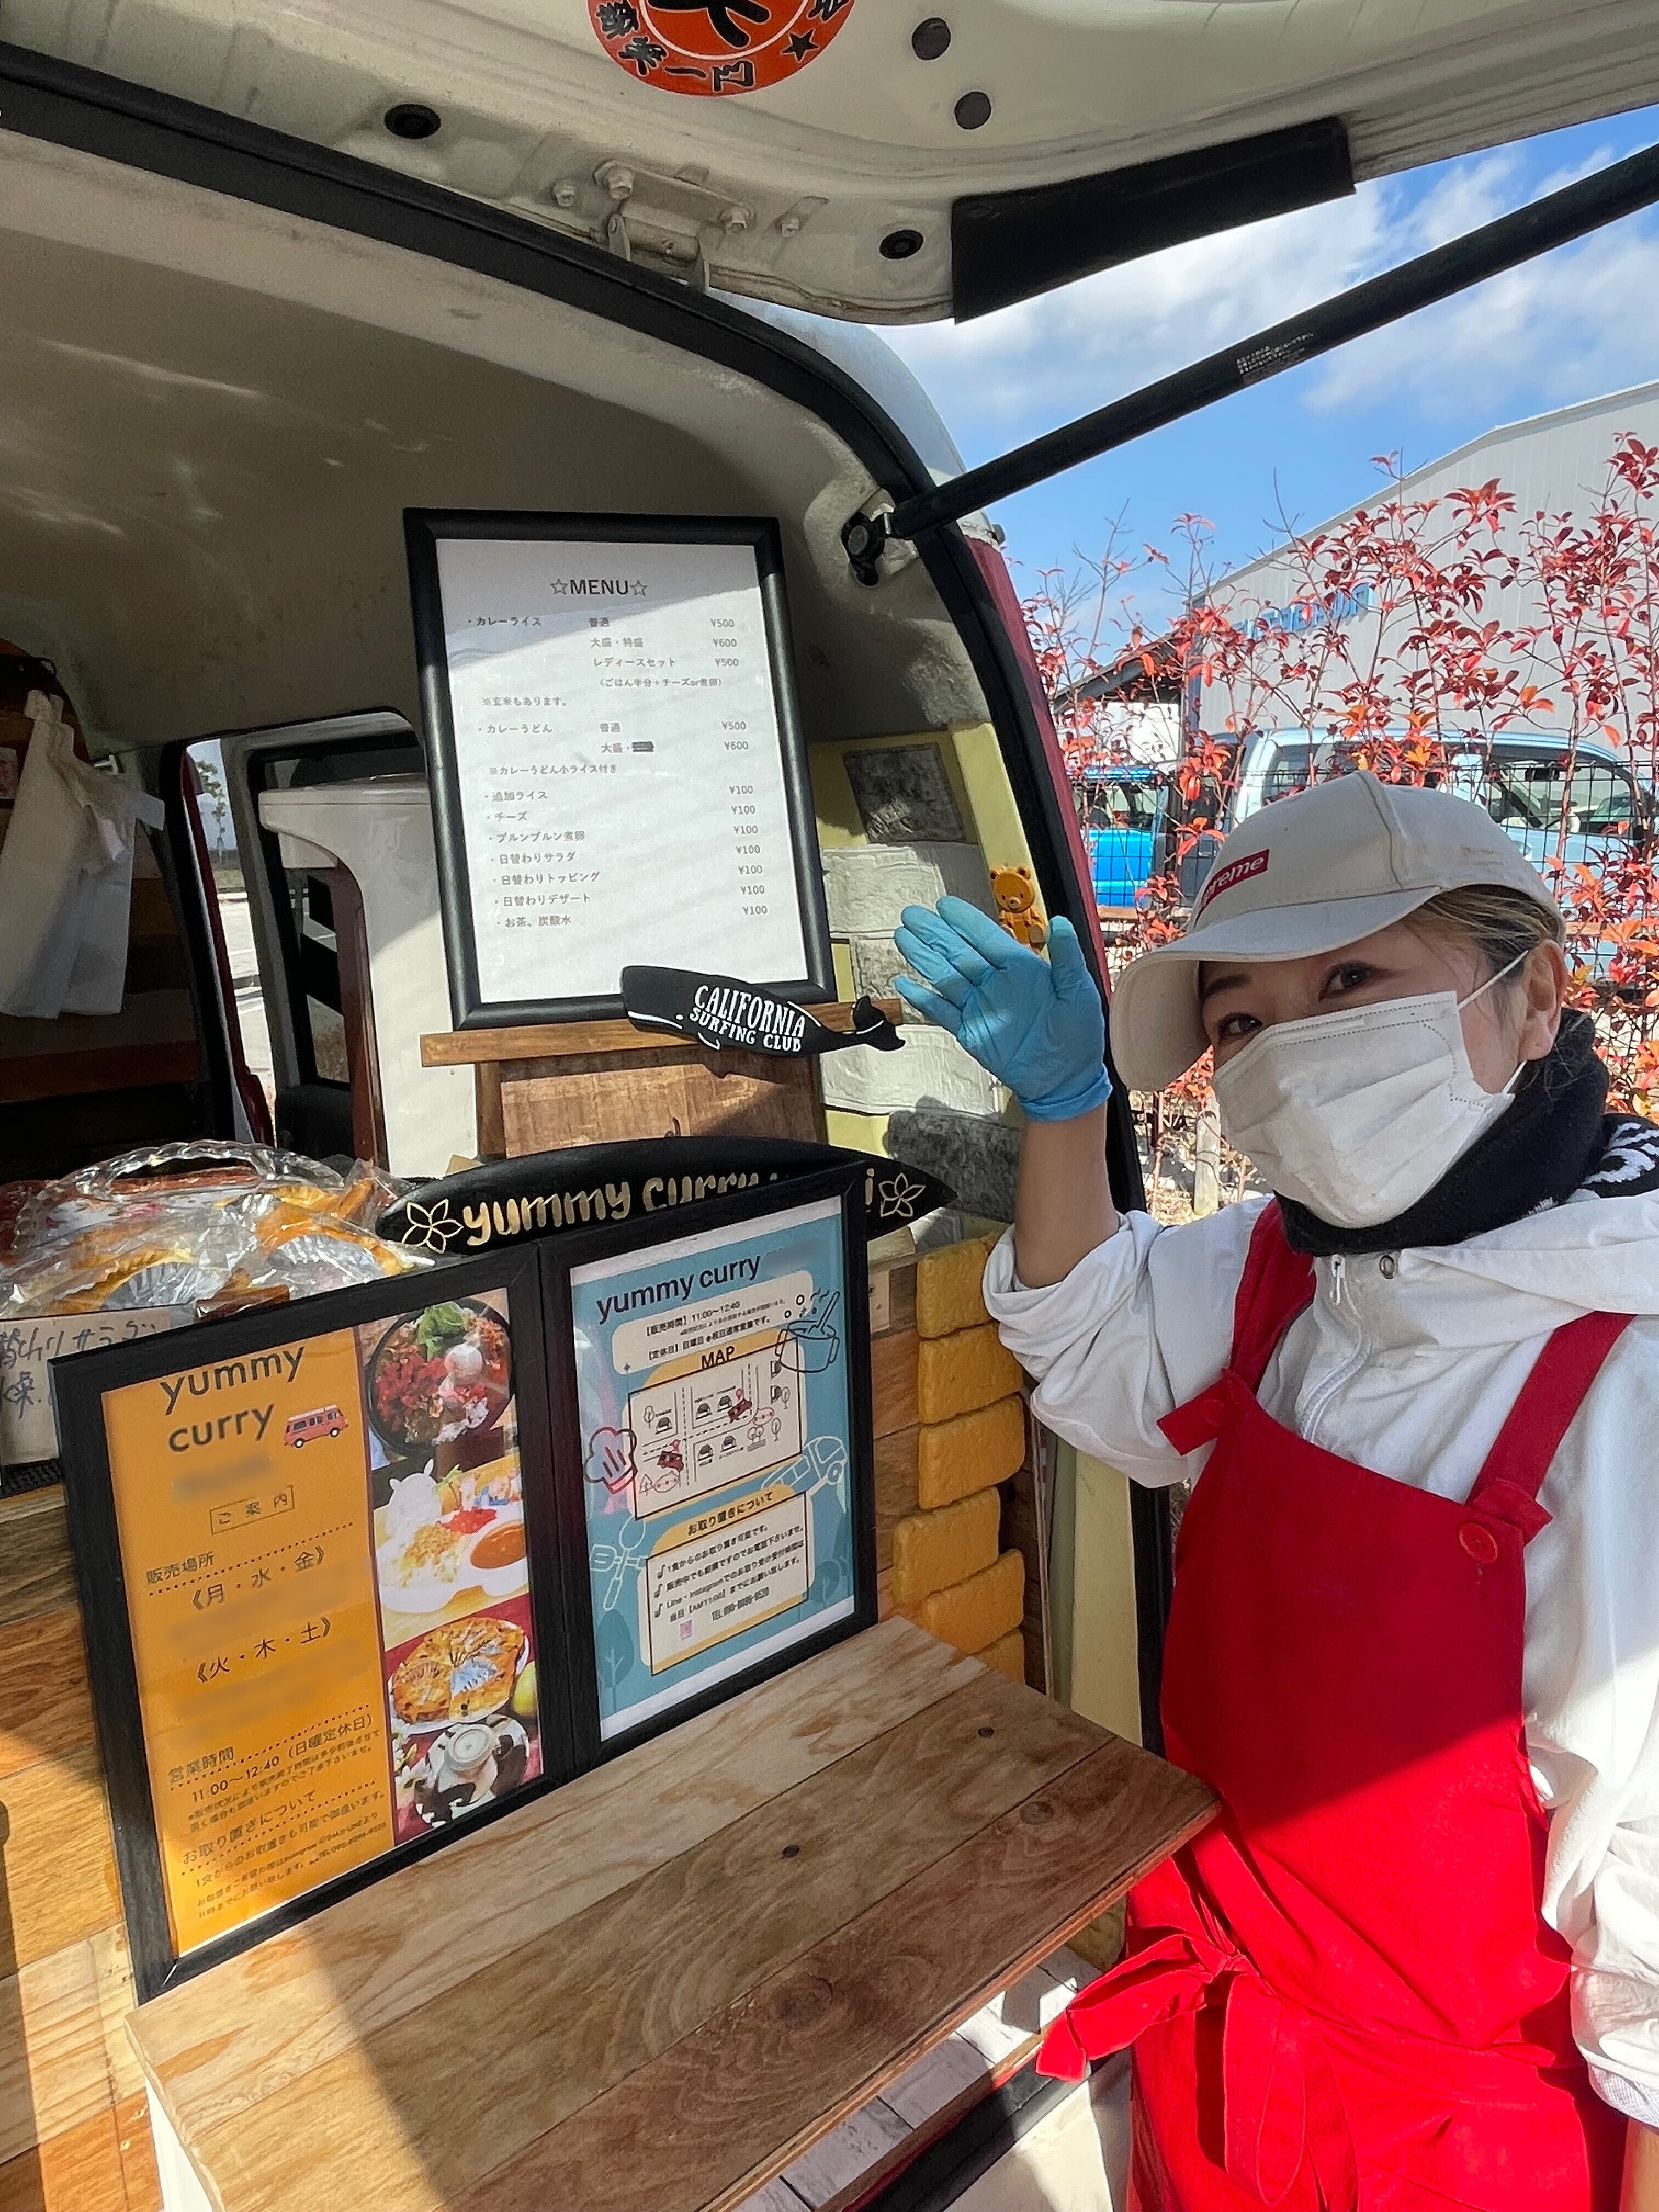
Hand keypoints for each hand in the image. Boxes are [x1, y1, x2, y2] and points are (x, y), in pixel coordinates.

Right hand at [893, 896, 1110, 1121]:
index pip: (986, 938)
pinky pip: (942, 1011)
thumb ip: (1067, 958)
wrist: (1064, 1080)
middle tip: (911, 914)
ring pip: (944, 977)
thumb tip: (1060, 922)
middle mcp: (996, 984)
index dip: (964, 921)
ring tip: (902, 938)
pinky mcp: (970, 1031)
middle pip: (958, 952)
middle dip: (934, 933)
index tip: (944, 905)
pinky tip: (905, 984)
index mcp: (1021, 969)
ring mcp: (980, 1007)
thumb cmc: (1077, 1036)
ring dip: (923, 957)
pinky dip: (923, 999)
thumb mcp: (1079, 993)